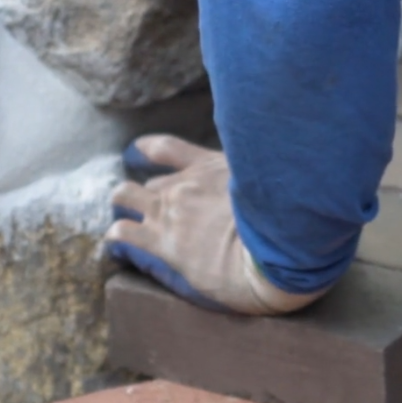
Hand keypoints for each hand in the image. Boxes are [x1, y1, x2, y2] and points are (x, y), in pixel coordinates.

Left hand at [105, 135, 327, 314]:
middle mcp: (186, 184)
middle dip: (141, 195)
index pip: (165, 149)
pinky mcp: (163, 243)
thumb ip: (258, 170)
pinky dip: (114, 237)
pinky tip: (116, 247)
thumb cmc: (287, 221)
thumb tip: (272, 164)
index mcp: (211, 167)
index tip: (137, 157)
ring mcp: (171, 212)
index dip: (146, 153)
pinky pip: (121, 232)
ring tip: (125, 229)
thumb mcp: (273, 180)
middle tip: (146, 214)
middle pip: (146, 180)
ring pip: (123, 197)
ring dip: (122, 210)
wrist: (281, 252)